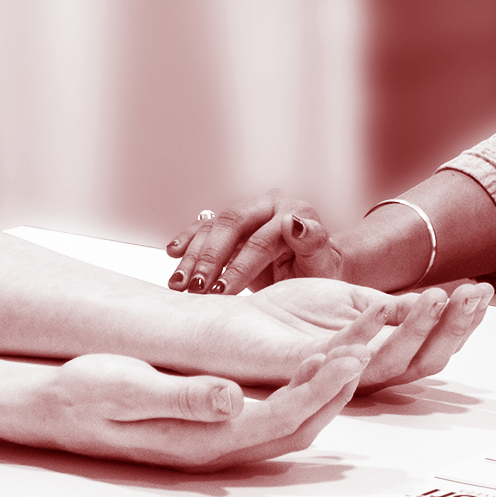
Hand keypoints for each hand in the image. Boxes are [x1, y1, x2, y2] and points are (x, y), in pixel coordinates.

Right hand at [19, 347, 367, 470]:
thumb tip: (232, 397)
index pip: (279, 416)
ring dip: (326, 392)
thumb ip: (183, 395)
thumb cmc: (85, 392)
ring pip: (290, 423)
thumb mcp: (127, 387)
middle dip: (339, 388)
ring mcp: (216, 439)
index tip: (352, 354)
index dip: (320, 387)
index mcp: (203, 437)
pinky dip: (303, 391)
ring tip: (355, 352)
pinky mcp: (212, 426)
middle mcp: (217, 445)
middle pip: (298, 424)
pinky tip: (311, 368)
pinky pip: (272, 415)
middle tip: (370, 346)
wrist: (52, 406)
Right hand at [166, 193, 344, 293]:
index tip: (224, 290)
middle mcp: (268, 206)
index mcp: (294, 211)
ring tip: (179, 284)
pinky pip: (204, 228)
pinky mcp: (230, 224)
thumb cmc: (318, 271)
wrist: (311, 269)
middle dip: (211, 259)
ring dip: (193, 256)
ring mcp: (247, 212)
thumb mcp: (322, 264)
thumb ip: (312, 242)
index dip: (241, 266)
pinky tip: (173, 253)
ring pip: (213, 227)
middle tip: (197, 288)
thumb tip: (295, 223)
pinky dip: (187, 241)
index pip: (261, 239)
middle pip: (232, 224)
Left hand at [229, 277, 492, 387]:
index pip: (428, 347)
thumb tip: (431, 301)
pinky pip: (337, 359)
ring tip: (438, 299)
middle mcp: (359, 375)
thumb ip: (385, 309)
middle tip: (473, 295)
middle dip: (450, 328)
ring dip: (416, 331)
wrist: (226, 324)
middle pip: (419, 363)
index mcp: (374, 358)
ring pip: (386, 365)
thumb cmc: (281, 315)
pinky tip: (383, 311)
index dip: (458, 323)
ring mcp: (332, 375)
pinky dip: (363, 336)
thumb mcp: (346, 302)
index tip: (483, 290)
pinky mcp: (298, 368)